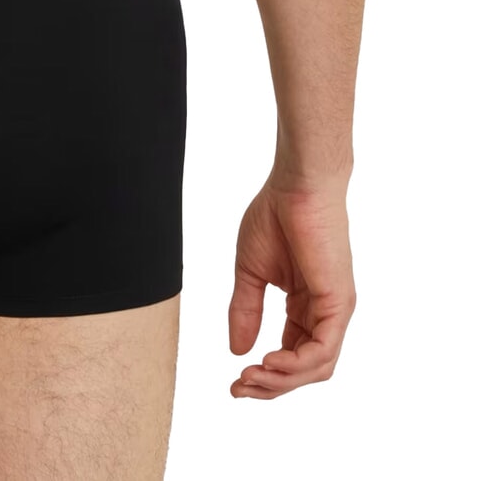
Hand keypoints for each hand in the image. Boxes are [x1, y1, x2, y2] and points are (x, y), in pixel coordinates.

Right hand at [228, 170, 355, 398]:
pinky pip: (323, 350)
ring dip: (281, 380)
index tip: (234, 379)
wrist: (295, 186)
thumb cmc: (275, 216)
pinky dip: (296, 364)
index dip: (264, 374)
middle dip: (271, 386)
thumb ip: (245, 311)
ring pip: (315, 368)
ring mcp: (334, 311)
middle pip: (304, 370)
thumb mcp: (250, 272)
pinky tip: (269, 361)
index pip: (290, 355)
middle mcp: (324, 314)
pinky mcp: (339, 303)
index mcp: (304, 306)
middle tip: (239, 388)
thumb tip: (236, 351)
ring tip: (250, 377)